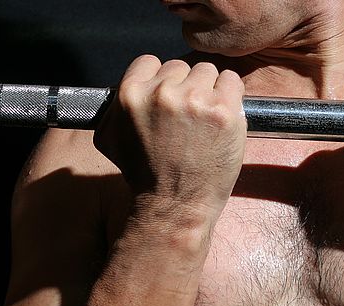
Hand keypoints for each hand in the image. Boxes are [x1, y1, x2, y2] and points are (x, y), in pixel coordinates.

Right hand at [94, 55, 246, 224]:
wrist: (175, 205)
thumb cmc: (145, 176)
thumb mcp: (110, 139)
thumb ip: (114, 107)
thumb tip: (122, 90)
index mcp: (132, 94)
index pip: (151, 62)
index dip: (161, 81)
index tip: (168, 100)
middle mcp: (163, 93)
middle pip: (181, 66)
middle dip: (185, 87)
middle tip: (187, 117)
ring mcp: (196, 100)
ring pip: (208, 71)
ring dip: (209, 91)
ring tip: (205, 121)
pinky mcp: (224, 111)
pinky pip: (232, 81)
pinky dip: (231, 95)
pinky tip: (223, 118)